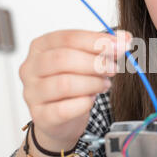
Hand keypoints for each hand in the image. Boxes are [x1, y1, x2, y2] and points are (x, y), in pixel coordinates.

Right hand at [19, 29, 132, 149]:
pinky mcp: (40, 116)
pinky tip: (91, 100)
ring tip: (104, 85)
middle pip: (63, 59)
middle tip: (114, 68)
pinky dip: (84, 104)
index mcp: (41, 46)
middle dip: (95, 63)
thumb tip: (125, 39)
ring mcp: (32, 93)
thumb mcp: (88, 59)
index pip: (68, 38)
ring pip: (64, 84)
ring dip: (92, 83)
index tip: (121, 46)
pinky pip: (64, 109)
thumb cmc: (72, 82)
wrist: (61, 118)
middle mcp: (31, 68)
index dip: (97, 41)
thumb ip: (105, 47)